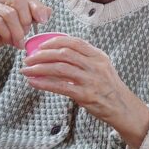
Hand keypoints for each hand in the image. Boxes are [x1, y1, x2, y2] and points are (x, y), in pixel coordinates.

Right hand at [0, 0, 51, 85]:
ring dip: (17, 31)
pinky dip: (6, 33)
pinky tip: (8, 41)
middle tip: (26, 35)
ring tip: (18, 42)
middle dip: (26, 21)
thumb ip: (33, 18)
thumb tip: (48, 12)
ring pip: (9, 14)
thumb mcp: (20, 27)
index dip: (37, 8)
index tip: (43, 22)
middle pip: (19, 2)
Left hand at [22, 37, 148, 148]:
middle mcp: (95, 66)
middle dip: (42, 55)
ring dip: (39, 68)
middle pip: (64, 54)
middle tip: (29, 59)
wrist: (122, 106)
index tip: (41, 46)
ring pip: (59, 68)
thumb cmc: (108, 87)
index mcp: (98, 56)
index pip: (74, 42)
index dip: (55, 42)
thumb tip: (60, 52)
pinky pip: (60, 87)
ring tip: (27, 70)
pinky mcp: (85, 95)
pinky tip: (33, 82)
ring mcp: (90, 80)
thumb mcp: (102, 66)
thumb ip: (85, 58)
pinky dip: (44, 83)